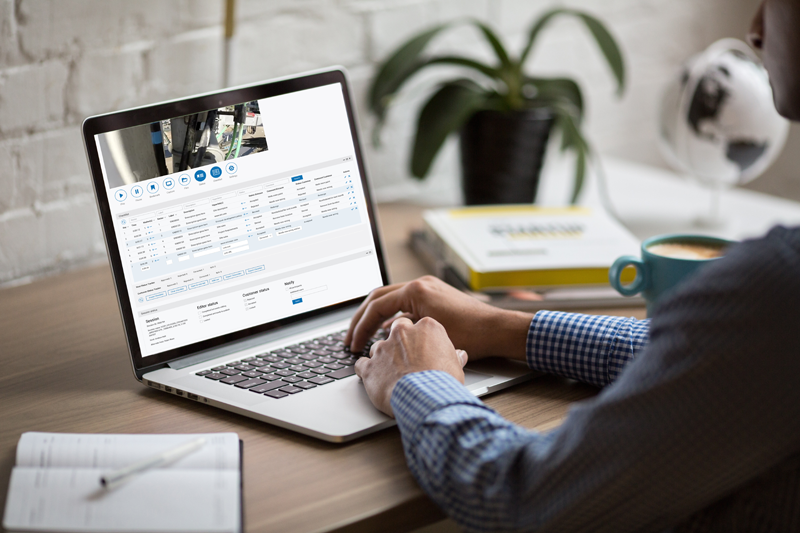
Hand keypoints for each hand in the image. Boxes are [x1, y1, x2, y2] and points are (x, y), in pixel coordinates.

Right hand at [346, 276, 532, 360]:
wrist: (497, 329)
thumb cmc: (470, 335)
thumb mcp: (429, 335)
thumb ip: (402, 333)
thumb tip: (382, 338)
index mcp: (416, 290)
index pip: (376, 306)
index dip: (361, 327)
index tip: (354, 344)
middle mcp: (421, 284)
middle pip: (378, 298)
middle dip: (361, 319)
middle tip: (350, 338)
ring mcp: (428, 288)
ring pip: (390, 299)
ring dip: (375, 317)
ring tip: (364, 337)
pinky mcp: (434, 296)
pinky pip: (405, 304)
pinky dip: (392, 317)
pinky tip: (388, 334)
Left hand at [355, 316, 468, 415]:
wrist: (426, 397)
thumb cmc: (443, 381)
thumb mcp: (456, 366)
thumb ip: (453, 356)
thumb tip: (459, 355)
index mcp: (426, 327)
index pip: (420, 326)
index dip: (421, 339)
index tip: (423, 349)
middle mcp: (402, 332)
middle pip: (397, 330)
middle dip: (399, 342)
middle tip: (406, 358)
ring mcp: (383, 348)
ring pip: (378, 347)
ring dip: (383, 358)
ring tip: (392, 374)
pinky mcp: (369, 366)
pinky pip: (361, 364)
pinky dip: (366, 371)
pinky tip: (374, 379)